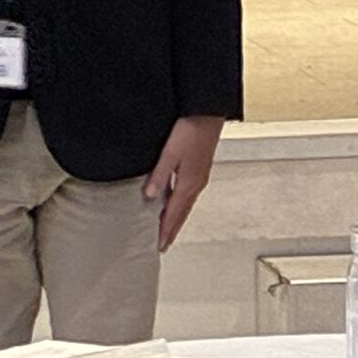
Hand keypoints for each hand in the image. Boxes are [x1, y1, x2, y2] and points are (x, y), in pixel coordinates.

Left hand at [142, 116, 224, 251]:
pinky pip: (189, 195)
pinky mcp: (200, 169)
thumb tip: (149, 196)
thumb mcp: (170, 153)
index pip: (174, 214)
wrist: (208, 112)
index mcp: (188, 183)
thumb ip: (159, 175)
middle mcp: (196, 184)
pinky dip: (181, 205)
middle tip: (164, 244)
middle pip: (182, 213)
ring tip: (169, 230)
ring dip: (177, 219)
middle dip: (172, 230)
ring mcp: (199, 177)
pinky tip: (177, 203)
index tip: (159, 245)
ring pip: (186, 205)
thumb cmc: (191, 130)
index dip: (165, 230)